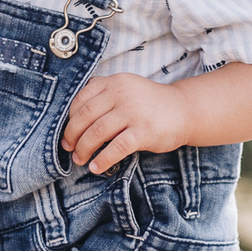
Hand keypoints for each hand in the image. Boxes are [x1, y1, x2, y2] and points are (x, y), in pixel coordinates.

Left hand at [62, 73, 186, 171]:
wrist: (184, 110)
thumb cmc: (149, 104)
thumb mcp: (126, 89)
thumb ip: (103, 95)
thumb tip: (73, 119)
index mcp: (114, 82)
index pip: (81, 99)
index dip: (69, 118)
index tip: (67, 133)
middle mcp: (122, 94)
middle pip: (85, 117)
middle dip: (72, 136)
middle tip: (69, 149)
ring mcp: (133, 112)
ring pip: (97, 133)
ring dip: (84, 149)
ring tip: (80, 160)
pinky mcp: (144, 131)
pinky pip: (116, 148)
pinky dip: (102, 160)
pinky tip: (97, 167)